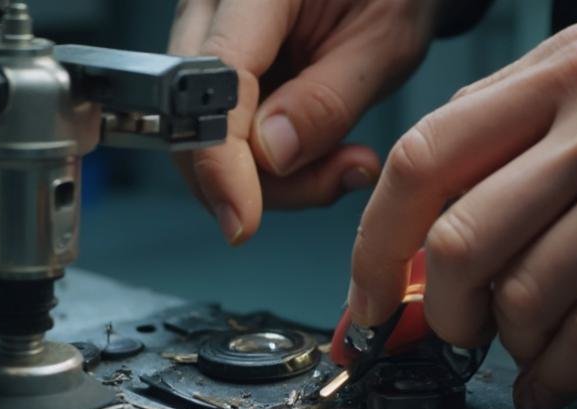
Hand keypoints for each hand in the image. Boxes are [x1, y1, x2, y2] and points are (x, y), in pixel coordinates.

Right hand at [168, 0, 437, 242]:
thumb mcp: (384, 45)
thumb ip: (327, 102)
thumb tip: (269, 156)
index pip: (213, 83)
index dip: (220, 160)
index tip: (242, 219)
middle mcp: (211, 7)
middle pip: (192, 122)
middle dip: (254, 180)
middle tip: (335, 179)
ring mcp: (207, 40)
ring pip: (203, 140)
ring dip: (269, 179)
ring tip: (343, 163)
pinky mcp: (217, 70)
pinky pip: (224, 136)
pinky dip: (269, 165)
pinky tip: (321, 153)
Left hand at [348, 22, 576, 408]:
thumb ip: (502, 140)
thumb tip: (412, 232)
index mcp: (554, 75)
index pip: (422, 158)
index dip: (377, 241)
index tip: (365, 295)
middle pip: (460, 239)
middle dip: (443, 310)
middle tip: (454, 331)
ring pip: (522, 295)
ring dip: (510, 343)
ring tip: (526, 344)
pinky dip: (555, 375)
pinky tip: (549, 383)